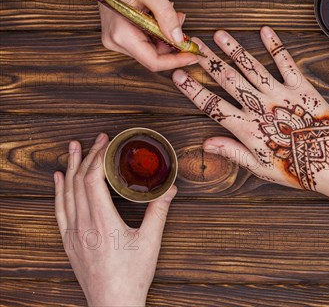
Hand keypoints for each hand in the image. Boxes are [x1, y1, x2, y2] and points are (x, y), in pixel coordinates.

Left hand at [53, 133, 176, 305]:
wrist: (113, 304)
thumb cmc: (132, 276)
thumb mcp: (151, 241)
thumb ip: (159, 211)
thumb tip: (169, 188)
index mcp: (103, 222)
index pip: (93, 180)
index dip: (98, 157)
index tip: (106, 142)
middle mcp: (83, 225)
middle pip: (78, 182)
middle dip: (86, 156)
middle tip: (95, 138)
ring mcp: (73, 234)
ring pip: (66, 194)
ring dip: (69, 168)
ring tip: (73, 148)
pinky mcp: (70, 242)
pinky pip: (59, 210)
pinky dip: (58, 191)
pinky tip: (58, 179)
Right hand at [93, 0, 197, 70]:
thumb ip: (167, 17)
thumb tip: (180, 40)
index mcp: (121, 35)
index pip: (153, 61)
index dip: (176, 61)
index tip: (194, 55)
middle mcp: (116, 41)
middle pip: (153, 56)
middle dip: (173, 44)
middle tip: (183, 23)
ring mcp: (117, 39)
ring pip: (151, 49)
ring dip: (167, 36)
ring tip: (174, 15)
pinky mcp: (121, 34)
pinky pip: (145, 40)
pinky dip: (158, 32)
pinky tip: (163, 16)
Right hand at [172, 27, 328, 208]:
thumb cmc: (296, 169)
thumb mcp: (260, 167)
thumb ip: (232, 151)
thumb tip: (206, 143)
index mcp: (247, 129)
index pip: (213, 105)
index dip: (193, 90)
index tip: (178, 75)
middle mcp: (260, 107)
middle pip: (228, 80)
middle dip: (208, 62)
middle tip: (193, 46)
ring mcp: (281, 94)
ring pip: (252, 67)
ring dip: (234, 49)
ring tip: (219, 35)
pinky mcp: (302, 88)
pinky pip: (286, 62)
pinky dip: (275, 46)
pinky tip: (265, 31)